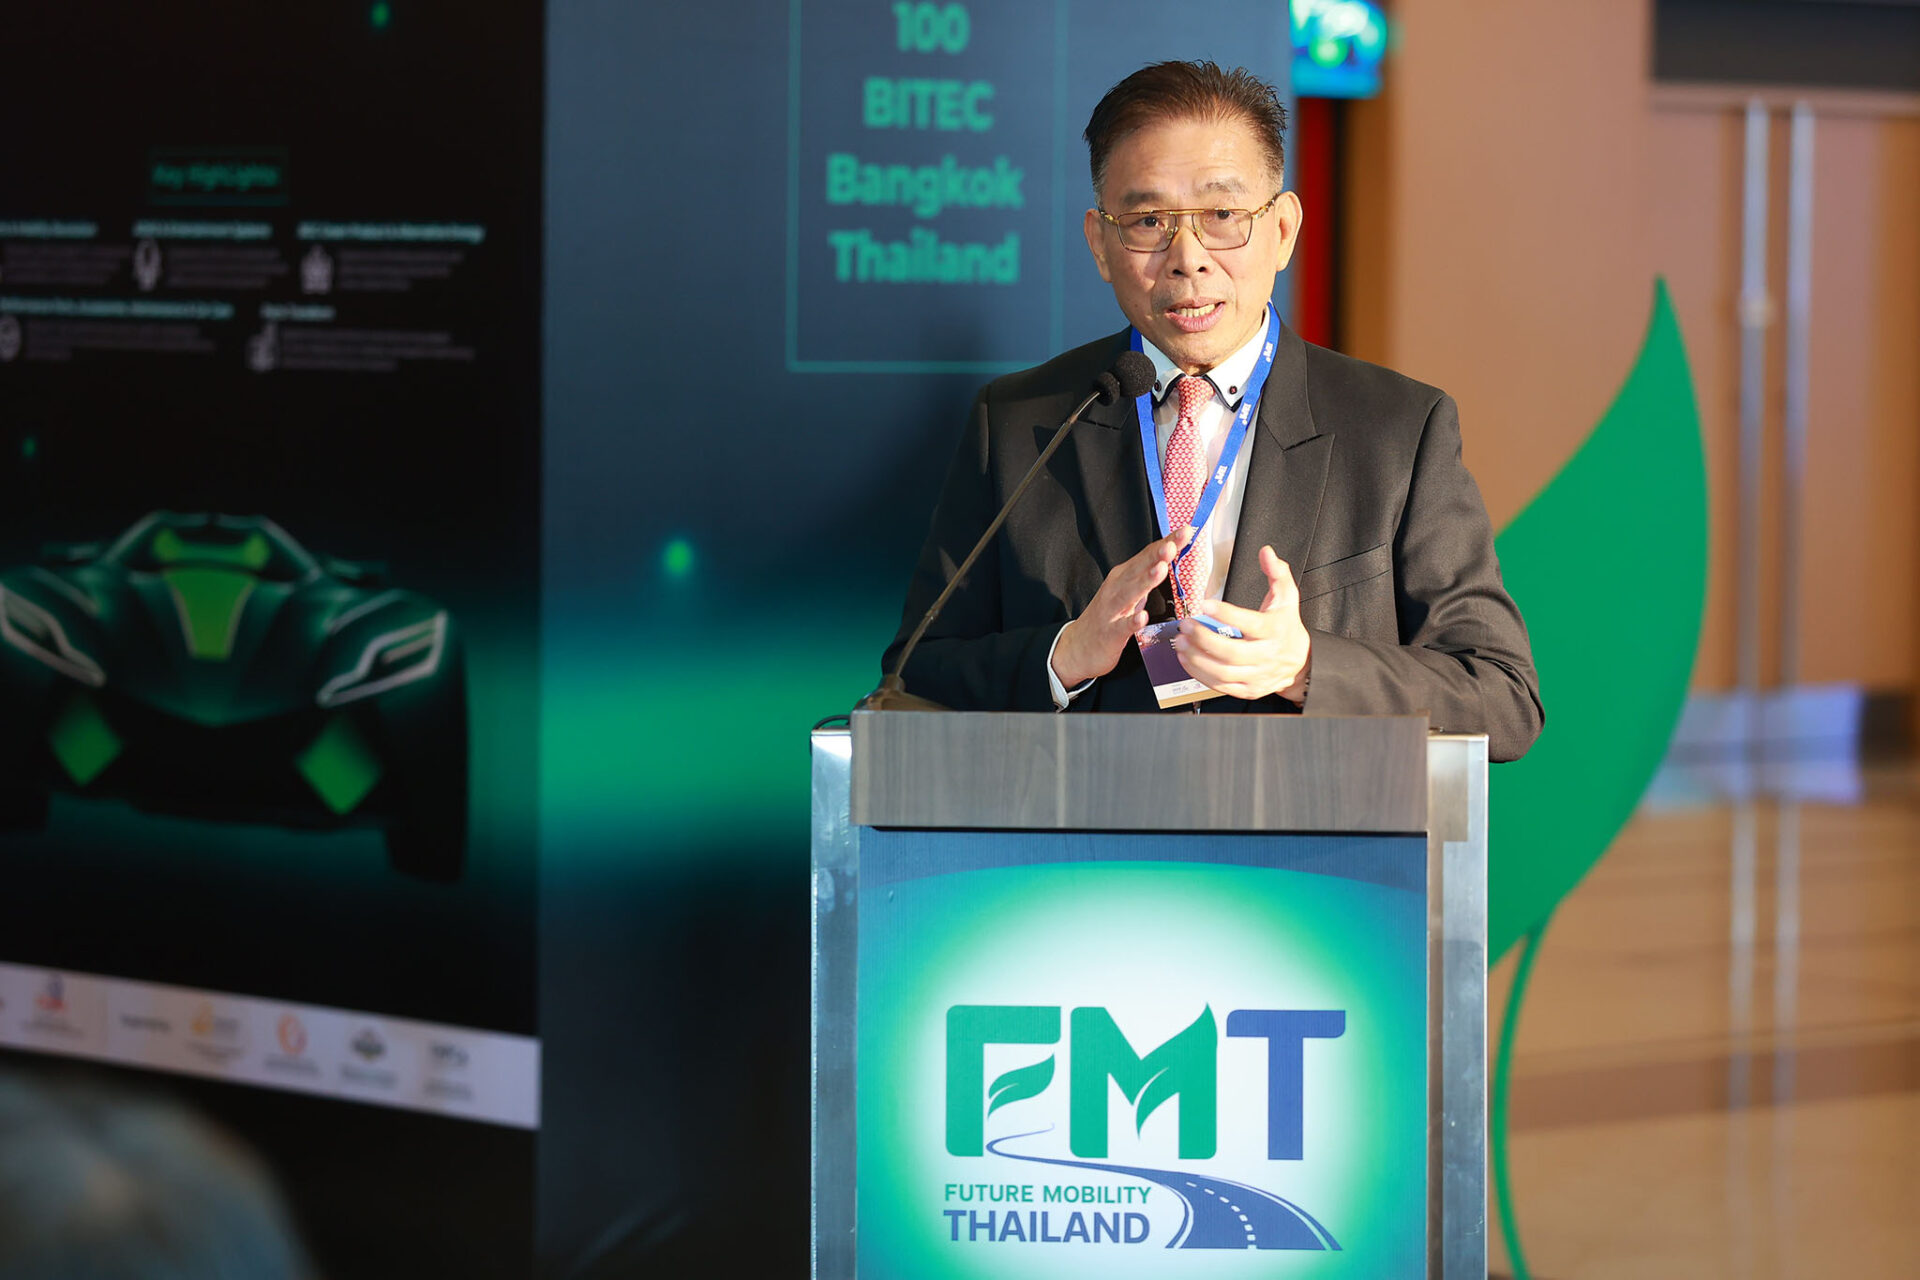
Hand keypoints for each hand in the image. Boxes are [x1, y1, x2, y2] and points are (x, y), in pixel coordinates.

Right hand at [1052, 527, 1192, 686]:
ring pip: (1130, 592)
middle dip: (1158, 555)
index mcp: (1124, 577)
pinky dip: (1132, 621)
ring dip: (1146, 580)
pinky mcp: (1110, 633)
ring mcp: (1112, 610)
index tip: (1186, 531)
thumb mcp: (1128, 593)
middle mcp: (1117, 588)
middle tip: (1174, 543)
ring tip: (1161, 568)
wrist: (1078, 647)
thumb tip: (1167, 560)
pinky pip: (1122, 626)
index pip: (1148, 555)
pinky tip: (1142, 616)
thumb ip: (1146, 577)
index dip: (1167, 543)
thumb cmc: (1108, 618)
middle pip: (1140, 568)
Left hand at [1172, 545, 1310, 700]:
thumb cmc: (1287, 626)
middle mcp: (1266, 655)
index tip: (1206, 604)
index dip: (1226, 614)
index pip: (1249, 623)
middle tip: (1185, 625)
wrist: (1301, 663)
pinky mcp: (1248, 689)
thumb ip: (1276, 572)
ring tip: (1180, 643)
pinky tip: (1187, 660)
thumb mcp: (1287, 597)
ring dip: (1197, 658)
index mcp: (1274, 630)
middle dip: (1203, 639)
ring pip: (1223, 672)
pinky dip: (1201, 674)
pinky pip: (1221, 686)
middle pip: (1231, 652)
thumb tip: (1266, 552)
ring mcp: (1257, 675)